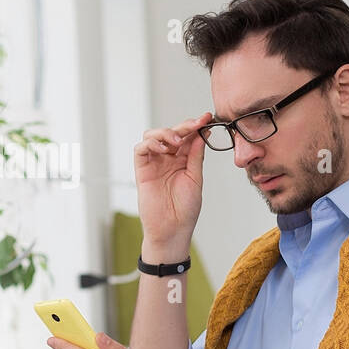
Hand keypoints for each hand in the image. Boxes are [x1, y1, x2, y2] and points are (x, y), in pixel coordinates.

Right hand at [134, 111, 211, 248]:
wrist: (173, 229)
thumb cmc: (185, 209)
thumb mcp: (195, 178)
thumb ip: (195, 156)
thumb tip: (201, 134)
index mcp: (182, 160)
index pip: (187, 137)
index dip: (196, 126)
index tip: (207, 118)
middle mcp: (167, 159)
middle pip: (171, 133)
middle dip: (184, 126)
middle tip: (196, 124)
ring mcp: (154, 163)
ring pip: (153, 136)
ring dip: (165, 133)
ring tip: (177, 141)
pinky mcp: (142, 170)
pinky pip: (141, 150)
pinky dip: (150, 144)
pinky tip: (163, 148)